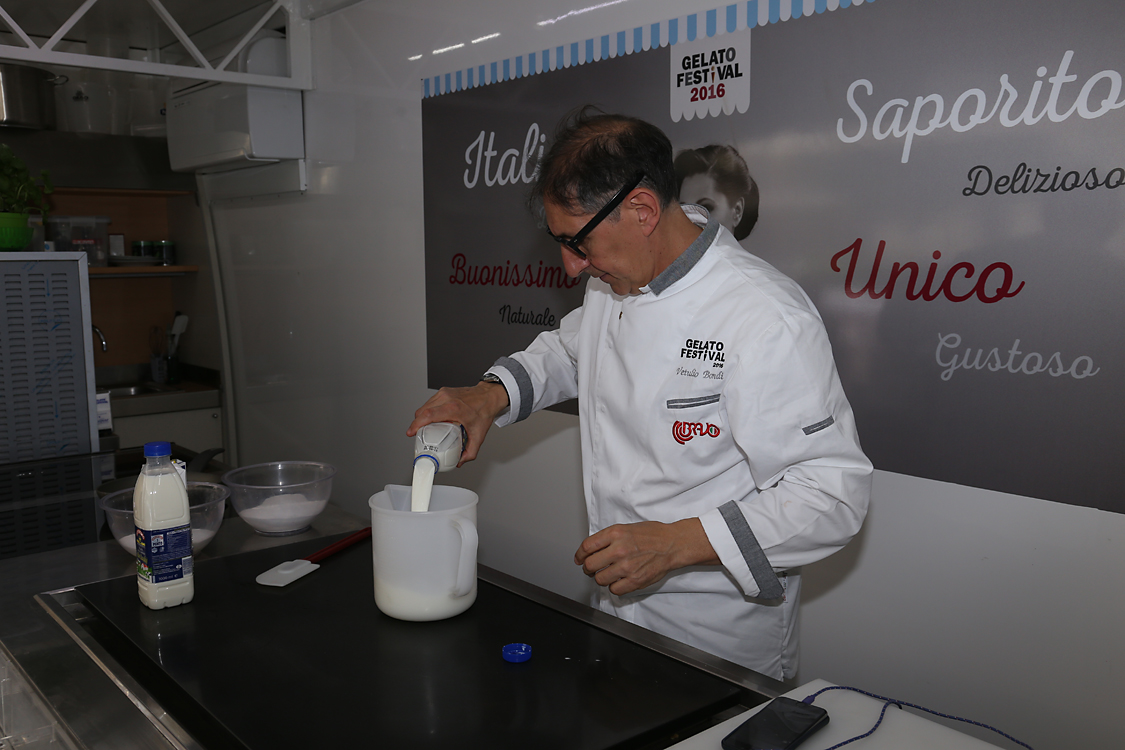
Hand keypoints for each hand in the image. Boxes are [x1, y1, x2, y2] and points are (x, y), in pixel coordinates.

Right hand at [407, 382, 508, 465]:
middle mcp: (447, 398)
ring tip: (425, 428)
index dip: (416, 424)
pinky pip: (430, 402)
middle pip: (422, 411)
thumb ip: (470, 452)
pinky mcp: (444, 391)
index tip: (411, 433)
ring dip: (421, 417)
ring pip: (424, 406)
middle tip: (418, 435)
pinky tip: (431, 418)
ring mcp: (444, 393)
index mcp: (454, 408)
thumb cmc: (484, 410)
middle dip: (417, 424)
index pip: (428, 415)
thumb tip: (459, 461)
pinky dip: (427, 411)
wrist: (489, 396)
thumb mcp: (478, 435)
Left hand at [574, 518, 719, 595]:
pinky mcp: (635, 580)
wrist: (672, 544)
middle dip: (588, 568)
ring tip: (607, 574)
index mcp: (615, 533)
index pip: (586, 547)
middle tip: (591, 569)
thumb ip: (608, 538)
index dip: (580, 555)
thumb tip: (591, 549)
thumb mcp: (626, 527)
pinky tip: (619, 580)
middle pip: (589, 565)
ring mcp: (627, 566)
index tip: (579, 559)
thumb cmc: (652, 535)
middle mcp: (619, 549)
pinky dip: (614, 587)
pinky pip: (614, 590)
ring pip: (600, 579)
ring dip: (601, 578)